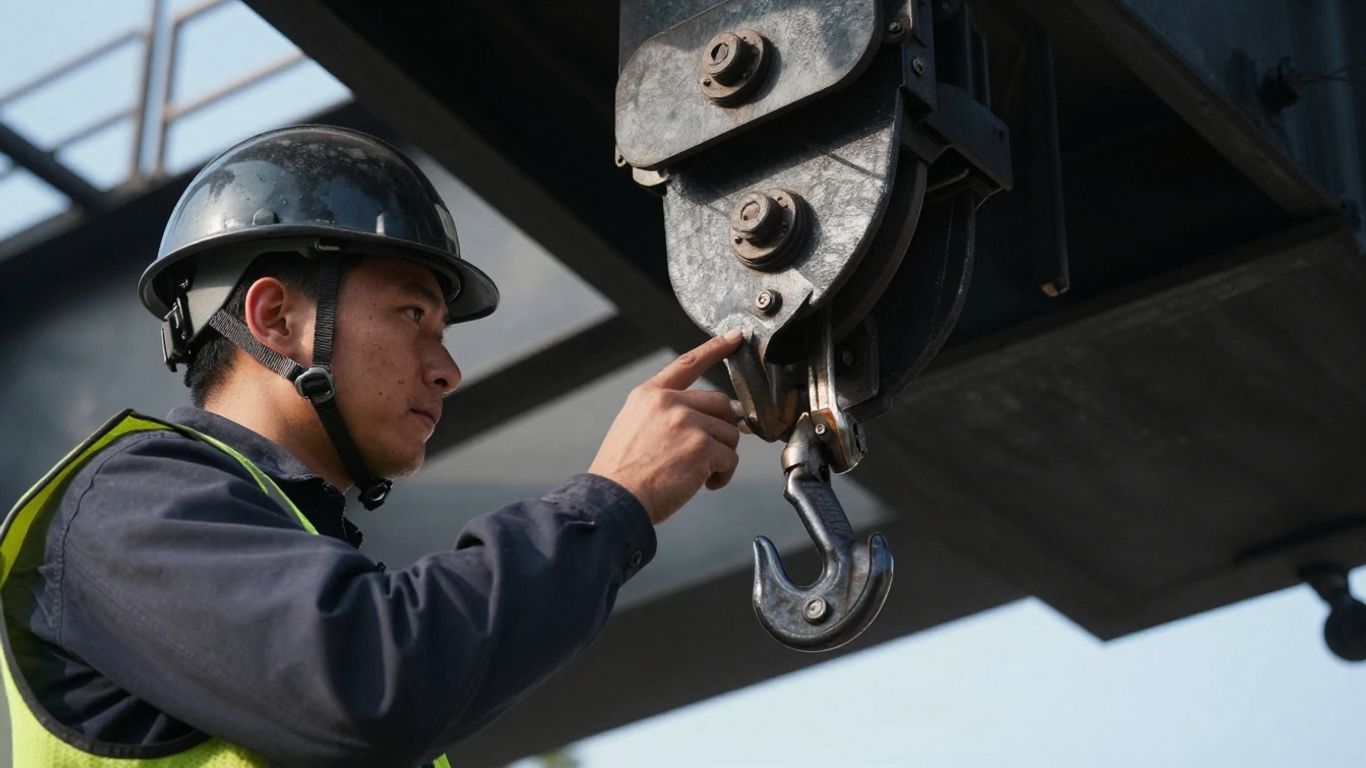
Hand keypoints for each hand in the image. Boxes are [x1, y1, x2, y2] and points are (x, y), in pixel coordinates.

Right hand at [589, 331, 743, 524]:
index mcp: (650, 395)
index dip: (714, 348)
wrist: (613, 500)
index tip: (734, 338)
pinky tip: (705, 485)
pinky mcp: (701, 446)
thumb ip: (667, 415)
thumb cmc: (623, 474)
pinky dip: (723, 475)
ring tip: (699, 475)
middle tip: (710, 452)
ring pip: (729, 433)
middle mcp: (669, 402)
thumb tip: (709, 419)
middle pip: (721, 404)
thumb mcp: (635, 427)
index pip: (688, 363)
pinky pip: (730, 458)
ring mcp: (686, 422)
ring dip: (721, 457)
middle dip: (722, 429)